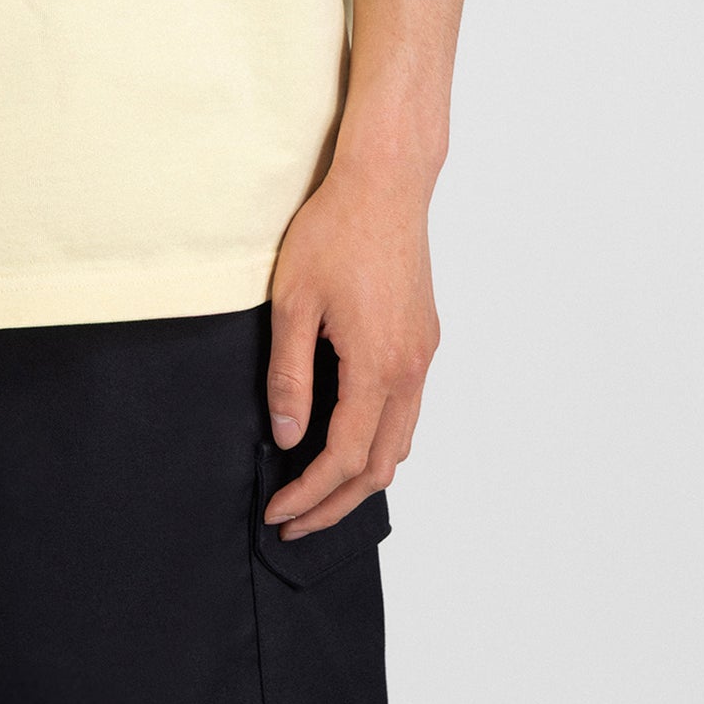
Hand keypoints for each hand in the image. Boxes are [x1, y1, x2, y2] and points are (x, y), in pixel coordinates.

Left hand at [261, 159, 438, 536]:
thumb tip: (287, 435)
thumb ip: (289, 376)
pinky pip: (408, 410)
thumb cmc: (335, 231)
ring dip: (361, 475)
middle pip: (380, 466)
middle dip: (336, 503)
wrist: (385, 184)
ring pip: (401, 442)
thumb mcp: (293, 302)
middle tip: (296, 520)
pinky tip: (348, 434)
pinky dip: (379, 439)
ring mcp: (423, 354)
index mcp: (378, 366)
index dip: (308, 494)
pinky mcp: (424, 338)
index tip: (279, 511)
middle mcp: (411, 369)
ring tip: (318, 490)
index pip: (343, 458)